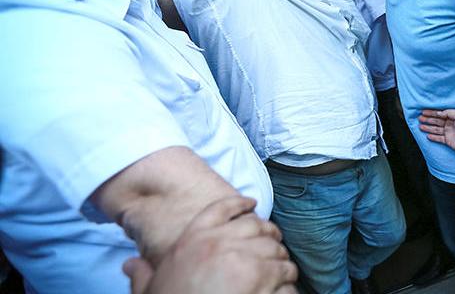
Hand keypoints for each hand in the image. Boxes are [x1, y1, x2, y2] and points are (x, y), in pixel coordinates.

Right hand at [124, 196, 297, 293]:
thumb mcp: (150, 290)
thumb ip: (142, 274)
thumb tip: (130, 265)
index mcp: (192, 240)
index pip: (220, 209)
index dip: (239, 205)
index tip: (251, 204)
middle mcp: (220, 244)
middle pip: (256, 226)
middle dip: (268, 234)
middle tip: (273, 244)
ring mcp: (244, 262)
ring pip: (275, 249)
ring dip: (281, 260)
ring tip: (281, 269)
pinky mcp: (263, 283)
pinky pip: (285, 274)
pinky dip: (288, 282)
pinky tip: (285, 287)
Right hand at [419, 109, 454, 156]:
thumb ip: (448, 112)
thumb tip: (439, 112)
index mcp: (454, 116)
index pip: (440, 113)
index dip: (432, 112)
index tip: (423, 111)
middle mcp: (451, 124)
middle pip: (437, 121)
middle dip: (428, 119)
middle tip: (420, 118)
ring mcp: (449, 133)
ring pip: (436, 129)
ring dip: (428, 128)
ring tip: (420, 126)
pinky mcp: (449, 141)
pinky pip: (439, 138)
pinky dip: (433, 137)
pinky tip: (427, 135)